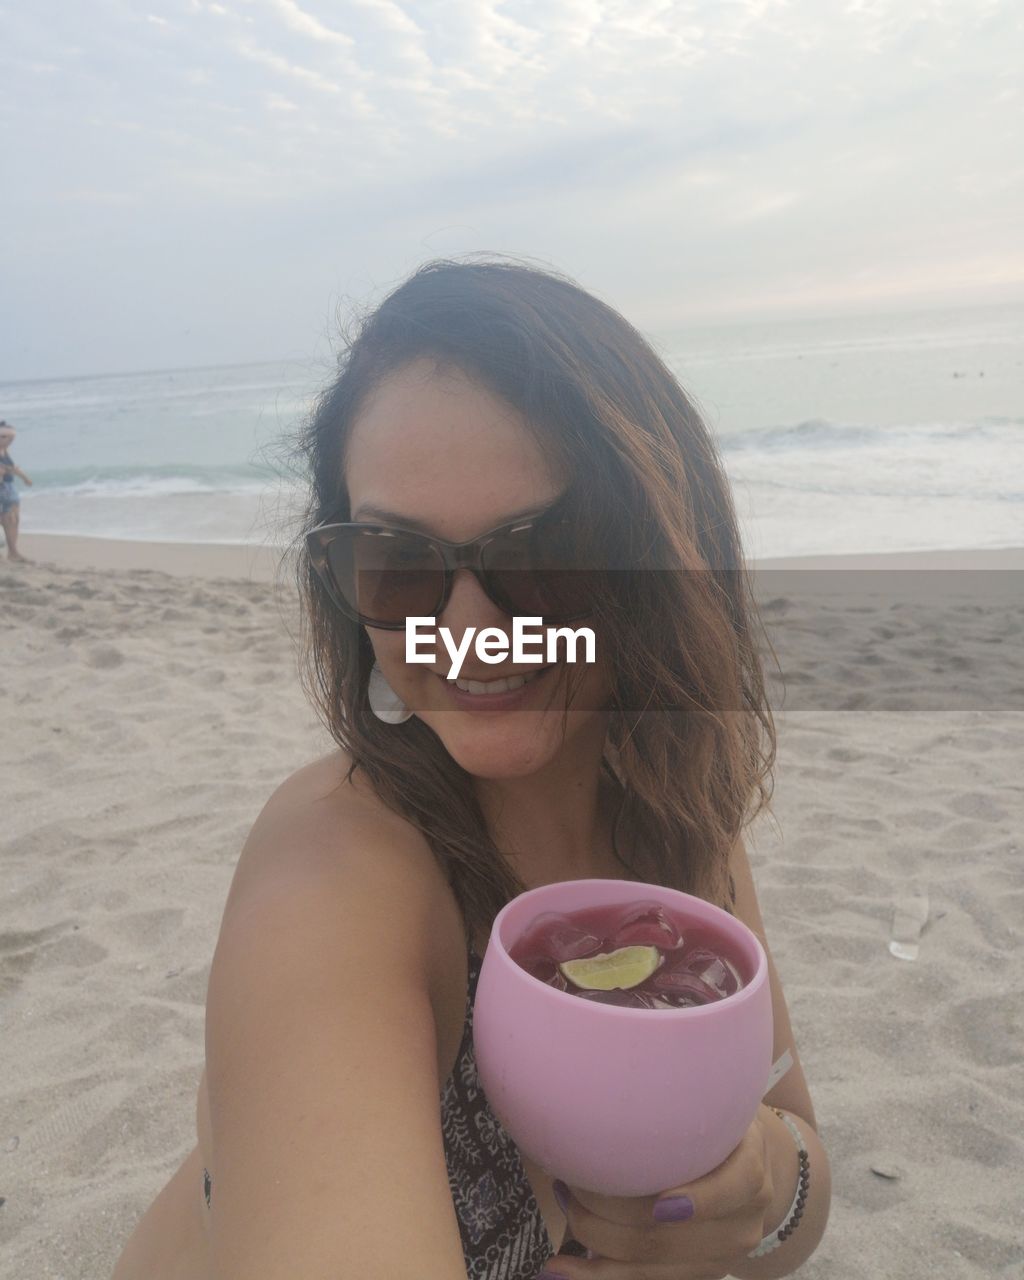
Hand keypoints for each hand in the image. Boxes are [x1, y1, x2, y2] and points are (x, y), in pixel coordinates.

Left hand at [538, 1105, 775, 1279]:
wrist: (748, 1169)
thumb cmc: (718, 1122)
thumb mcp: (719, 1099)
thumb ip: (689, 1092)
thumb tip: (623, 1057)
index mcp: (751, 1172)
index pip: (736, 1187)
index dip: (702, 1200)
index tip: (663, 1203)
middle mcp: (741, 1223)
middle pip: (672, 1233)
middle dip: (609, 1210)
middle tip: (569, 1174)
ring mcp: (716, 1258)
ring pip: (649, 1264)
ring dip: (593, 1238)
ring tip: (561, 1201)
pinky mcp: (689, 1275)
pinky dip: (592, 1276)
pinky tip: (556, 1271)